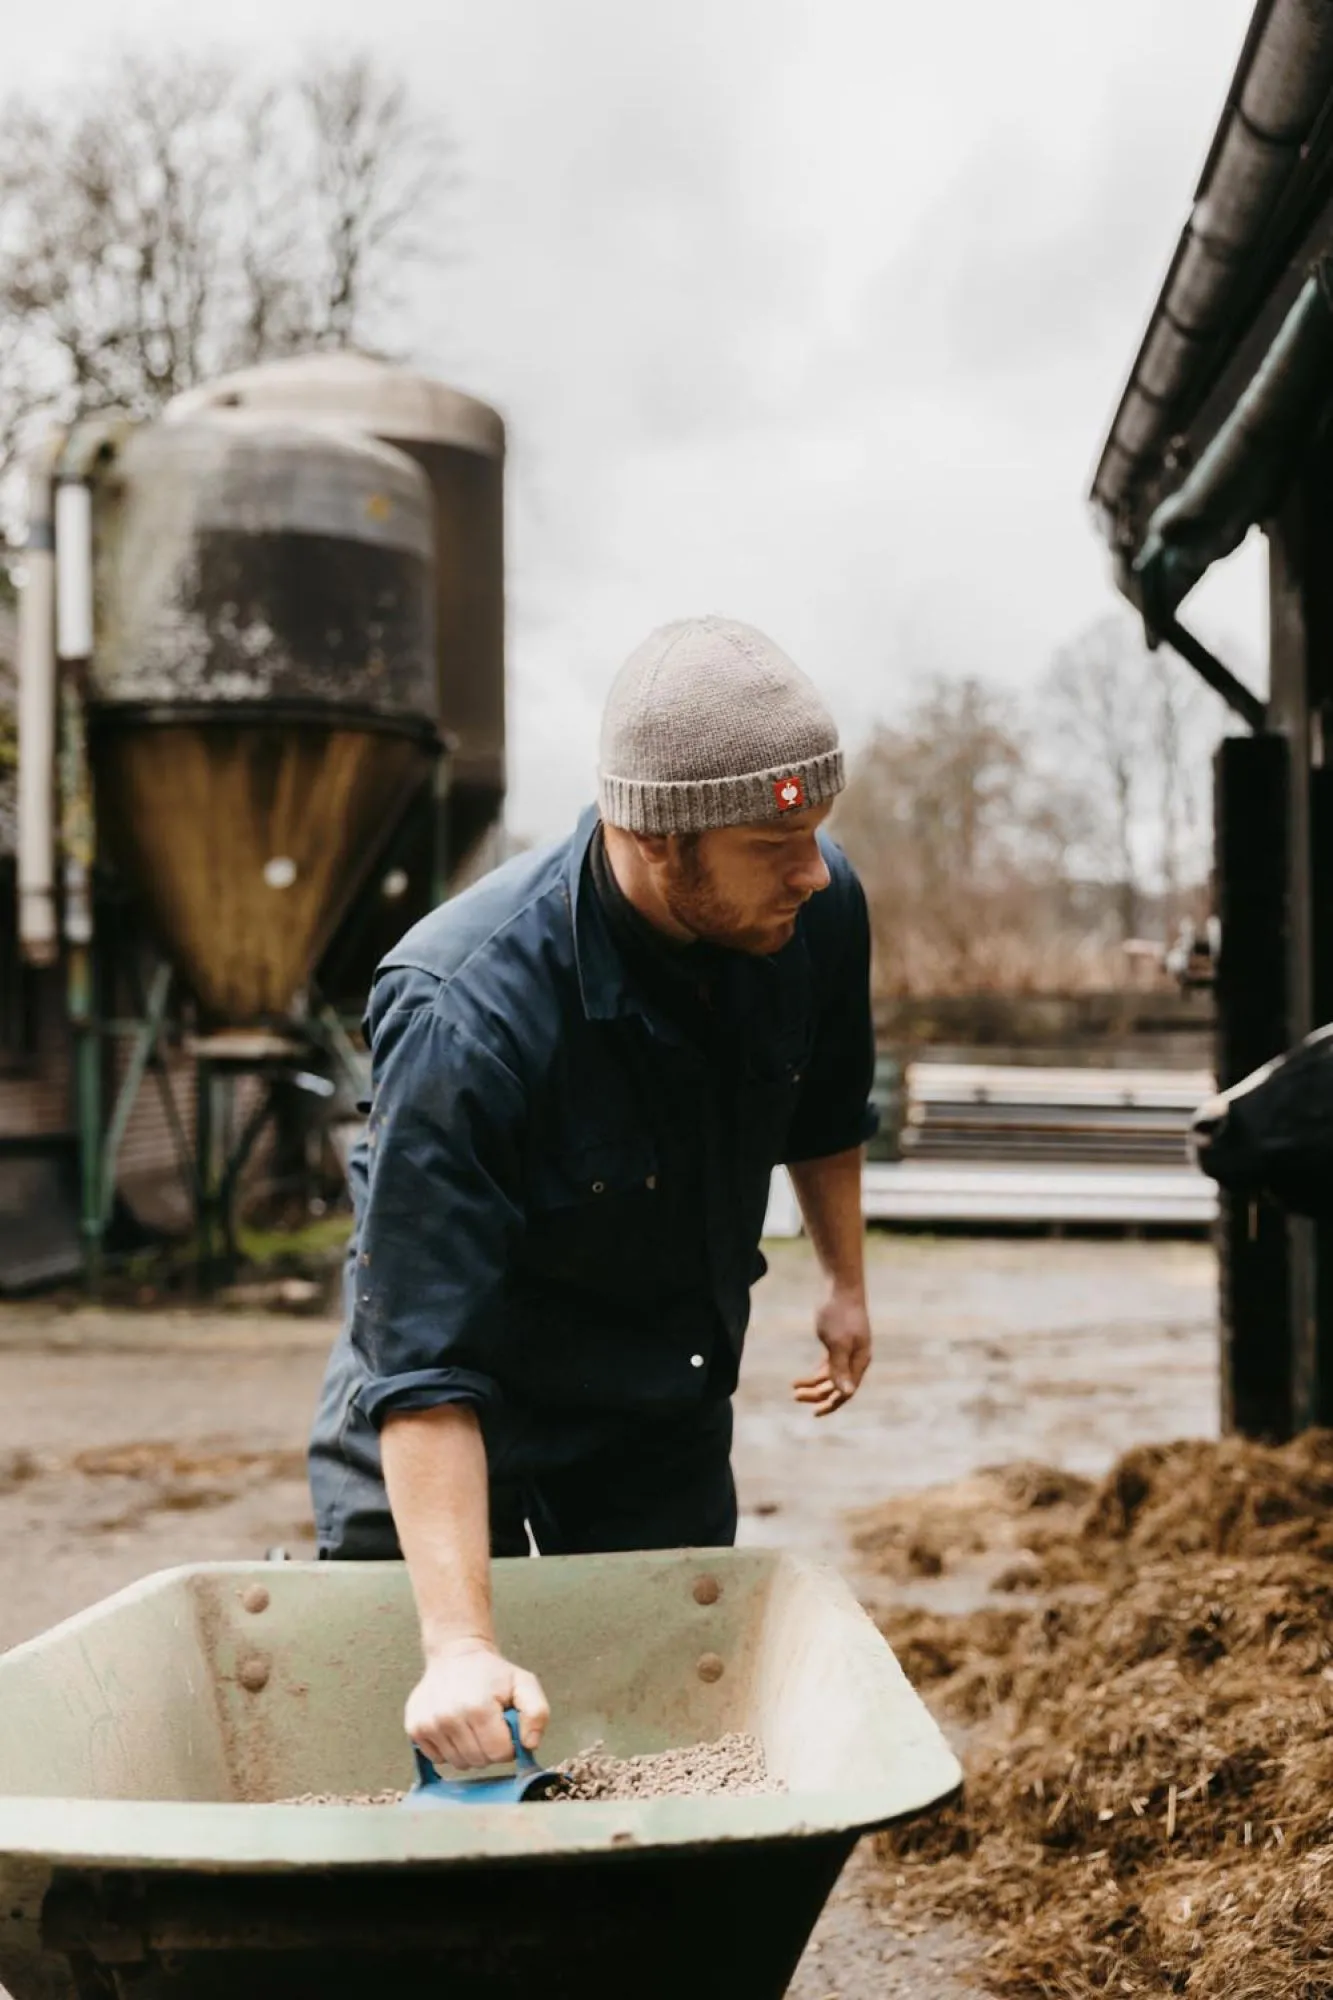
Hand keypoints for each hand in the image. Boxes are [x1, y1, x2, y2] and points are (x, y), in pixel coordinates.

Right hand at [405, 1639, 550, 1769]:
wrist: (455, 1653)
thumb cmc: (491, 1672)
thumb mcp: (523, 1683)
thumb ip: (537, 1713)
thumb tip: (530, 1745)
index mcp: (478, 1707)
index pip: (499, 1753)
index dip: (508, 1745)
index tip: (505, 1727)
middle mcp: (448, 1718)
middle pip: (478, 1761)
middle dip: (489, 1748)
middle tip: (489, 1725)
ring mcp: (428, 1724)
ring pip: (458, 1763)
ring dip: (469, 1750)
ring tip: (472, 1725)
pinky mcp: (414, 1728)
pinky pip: (438, 1758)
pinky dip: (450, 1749)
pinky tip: (455, 1727)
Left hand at [793, 1288, 871, 1417]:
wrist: (839, 1286)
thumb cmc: (839, 1314)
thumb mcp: (837, 1343)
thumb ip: (840, 1368)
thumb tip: (846, 1394)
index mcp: (859, 1361)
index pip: (847, 1392)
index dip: (831, 1404)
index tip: (813, 1412)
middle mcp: (856, 1359)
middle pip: (837, 1386)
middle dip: (817, 1395)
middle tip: (795, 1397)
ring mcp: (848, 1351)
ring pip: (831, 1377)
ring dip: (813, 1385)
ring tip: (794, 1388)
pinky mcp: (838, 1342)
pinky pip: (828, 1365)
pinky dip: (816, 1373)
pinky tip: (803, 1378)